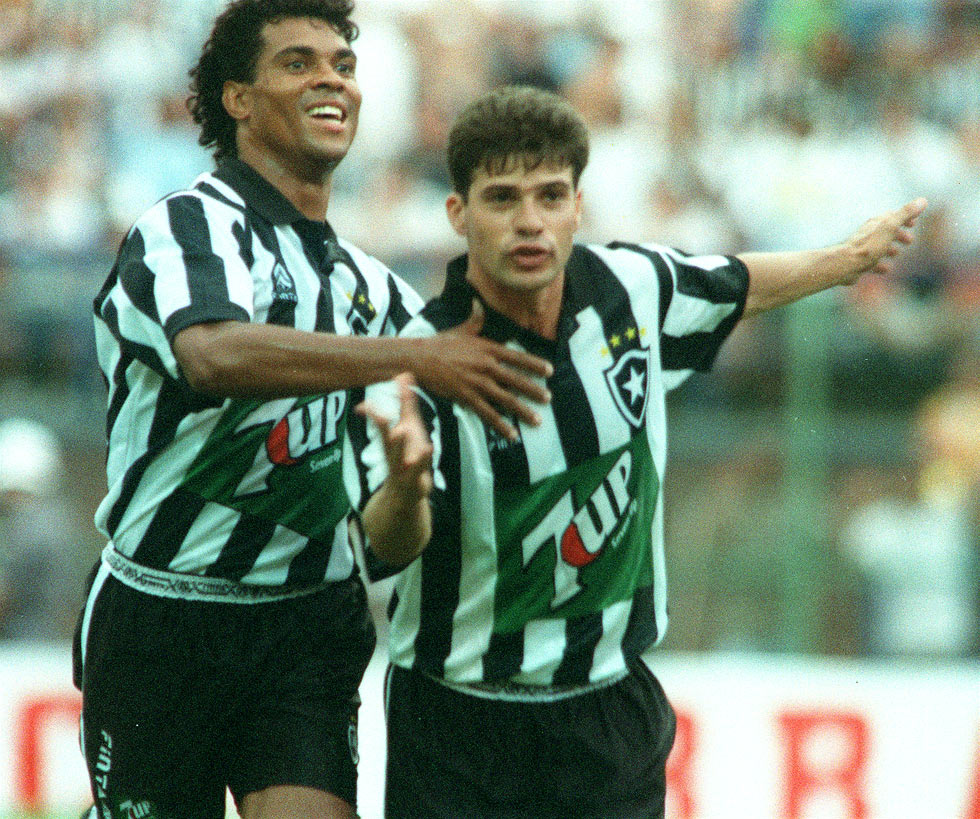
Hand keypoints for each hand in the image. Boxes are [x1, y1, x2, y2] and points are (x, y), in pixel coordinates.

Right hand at [357, 373, 432, 503]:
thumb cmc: (407, 456)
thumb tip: (404, 374)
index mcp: (392, 440)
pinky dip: (422, 461)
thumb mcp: (408, 427)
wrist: (404, 496)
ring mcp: (402, 469)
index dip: (372, 415)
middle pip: (385, 439)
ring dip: (399, 445)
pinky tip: (428, 448)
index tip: (360, 407)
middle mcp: (393, 454)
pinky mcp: (413, 482)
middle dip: (381, 426)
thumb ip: (406, 402)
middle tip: (379, 413)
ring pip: (398, 457)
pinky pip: (417, 471)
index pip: (380, 425)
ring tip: (401, 430)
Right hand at [411, 300, 552, 440]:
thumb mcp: (460, 330)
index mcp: (487, 348)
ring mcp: (477, 383)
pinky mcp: (466, 397)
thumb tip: (478, 303)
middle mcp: (485, 366)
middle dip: (534, 390)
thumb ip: (475, 319)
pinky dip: (500, 425)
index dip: (534, 364)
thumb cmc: (439, 344)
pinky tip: (512, 434)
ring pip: (506, 399)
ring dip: (523, 411)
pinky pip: (487, 413)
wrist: (418, 359)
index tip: (550, 371)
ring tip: (537, 420)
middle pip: (516, 380)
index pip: (516, 357)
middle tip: (548, 399)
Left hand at [844, 197, 927, 281]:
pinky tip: (886, 269)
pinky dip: (879, 263)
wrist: (846, 265)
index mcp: (875, 224)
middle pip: (884, 231)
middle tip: (910, 241)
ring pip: (877, 246)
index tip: (914, 224)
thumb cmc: (868, 246)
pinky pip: (869, 261)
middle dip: (898, 234)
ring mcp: (861, 248)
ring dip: (888, 248)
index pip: (891, 216)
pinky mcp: (856, 262)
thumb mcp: (890, 228)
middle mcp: (866, 233)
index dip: (904, 218)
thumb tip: (923, 200)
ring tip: (897, 253)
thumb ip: (905, 214)